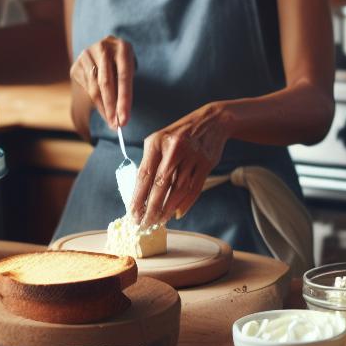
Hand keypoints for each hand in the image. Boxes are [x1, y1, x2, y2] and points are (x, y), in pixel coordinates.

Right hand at [70, 35, 135, 127]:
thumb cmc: (122, 64)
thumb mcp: (129, 68)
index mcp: (122, 47)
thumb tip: (121, 115)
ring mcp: (87, 55)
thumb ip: (125, 85)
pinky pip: (86, 88)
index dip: (124, 100)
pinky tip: (103, 110)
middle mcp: (103, 48)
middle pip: (106, 83)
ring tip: (111, 122)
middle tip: (116, 125)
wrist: (104, 49)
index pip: (124, 77)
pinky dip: (96, 102)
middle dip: (111, 107)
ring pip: (94, 88)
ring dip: (103, 108)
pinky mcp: (77, 65)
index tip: (125, 119)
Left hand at [130, 103, 232, 226]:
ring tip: (159, 221)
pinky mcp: (206, 163)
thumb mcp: (160, 140)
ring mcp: (192, 156)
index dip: (138, 197)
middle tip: (145, 224)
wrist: (212, 121)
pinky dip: (185, 204)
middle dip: (151, 208)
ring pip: (178, 189)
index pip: (144, 175)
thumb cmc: (180, 135)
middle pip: (161, 185)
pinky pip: (194, 188)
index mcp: (157, 142)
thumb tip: (141, 194)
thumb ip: (150, 162)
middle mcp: (174, 149)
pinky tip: (176, 213)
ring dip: (167, 209)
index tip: (133, 214)